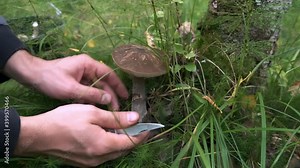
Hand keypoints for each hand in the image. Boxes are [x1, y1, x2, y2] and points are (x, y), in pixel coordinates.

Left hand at [4, 50, 127, 109]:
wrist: (32, 76)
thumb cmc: (51, 79)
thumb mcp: (72, 88)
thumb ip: (91, 94)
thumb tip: (108, 99)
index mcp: (88, 64)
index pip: (109, 74)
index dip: (118, 86)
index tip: (125, 96)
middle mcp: (87, 68)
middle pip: (104, 82)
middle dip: (110, 95)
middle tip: (117, 109)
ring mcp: (82, 75)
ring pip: (96, 88)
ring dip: (101, 98)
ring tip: (108, 110)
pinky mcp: (76, 81)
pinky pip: (88, 90)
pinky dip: (91, 98)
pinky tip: (93, 107)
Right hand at [14, 104, 147, 166]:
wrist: (39, 135)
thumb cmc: (64, 121)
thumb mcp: (92, 113)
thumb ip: (116, 118)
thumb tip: (136, 119)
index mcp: (103, 145)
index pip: (131, 142)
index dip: (142, 134)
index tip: (149, 127)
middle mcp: (99, 158)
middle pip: (123, 148)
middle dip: (132, 137)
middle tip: (135, 124)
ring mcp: (90, 162)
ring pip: (113, 152)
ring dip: (120, 140)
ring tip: (120, 126)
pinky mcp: (83, 162)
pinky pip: (103, 154)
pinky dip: (109, 144)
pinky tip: (105, 133)